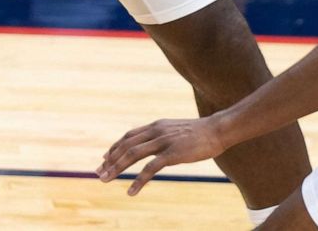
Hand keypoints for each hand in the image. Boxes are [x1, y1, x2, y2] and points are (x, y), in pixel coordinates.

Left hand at [96, 117, 225, 195]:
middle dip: (110, 160)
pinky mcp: (172, 154)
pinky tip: (131, 191)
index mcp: (156, 126)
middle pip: (126, 145)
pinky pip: (150, 169)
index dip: (115, 148)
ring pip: (132, 155)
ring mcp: (163, 142)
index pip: (128, 136)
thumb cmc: (200, 133)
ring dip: (116, 168)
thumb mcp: (176, 130)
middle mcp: (156, 131)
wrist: (218, 130)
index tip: (105, 159)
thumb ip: (163, 136)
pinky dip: (138, 181)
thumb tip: (155, 146)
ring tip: (106, 180)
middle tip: (99, 173)